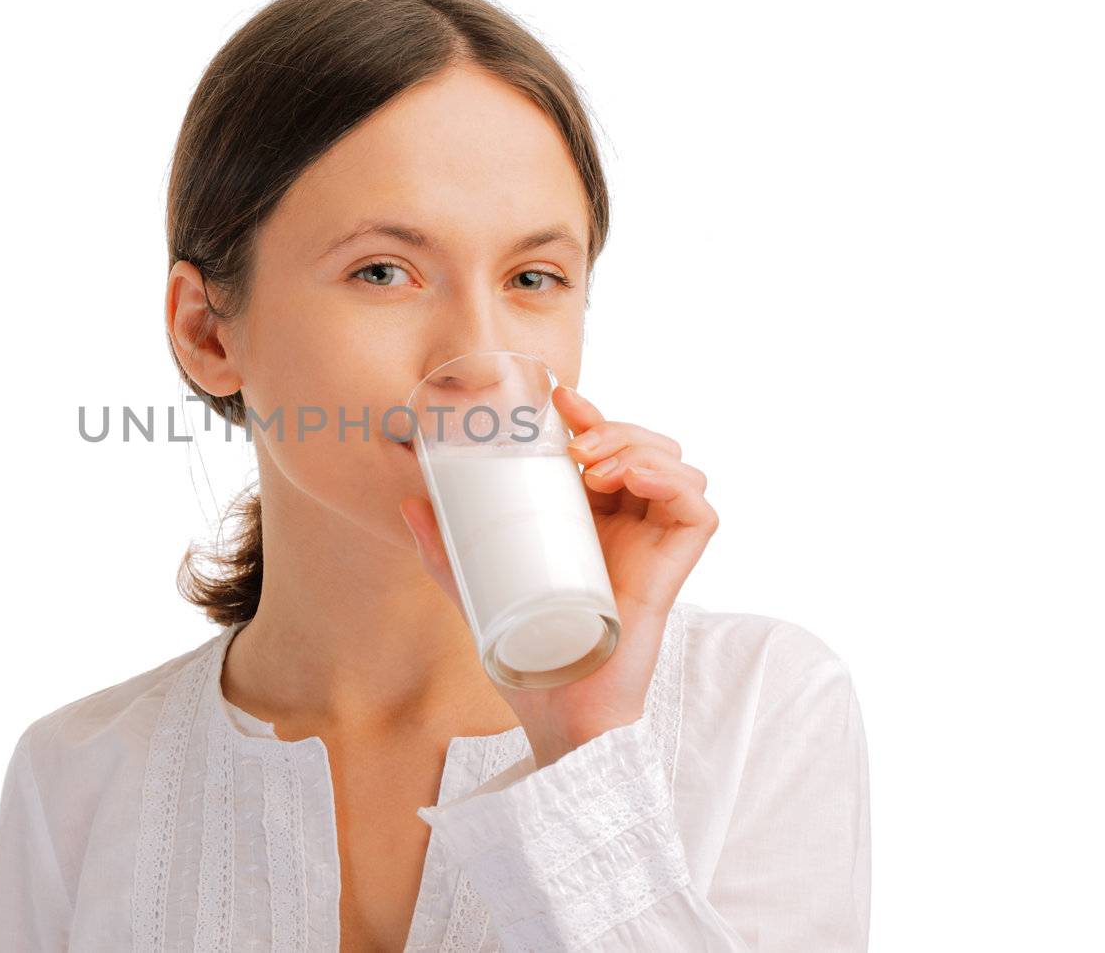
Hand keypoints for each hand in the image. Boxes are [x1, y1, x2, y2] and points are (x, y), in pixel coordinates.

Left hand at [399, 384, 717, 767]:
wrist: (556, 709)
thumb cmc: (524, 654)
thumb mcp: (474, 586)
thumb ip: (443, 549)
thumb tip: (408, 502)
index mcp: (590, 519)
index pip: (606, 447)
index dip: (592, 415)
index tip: (559, 398)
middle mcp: (629, 526)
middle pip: (645, 446)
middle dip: (614, 427)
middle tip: (574, 443)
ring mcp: (655, 545)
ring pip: (675, 467)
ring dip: (640, 448)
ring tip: (595, 466)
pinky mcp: (675, 568)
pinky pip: (699, 510)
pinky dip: (673, 483)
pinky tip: (633, 481)